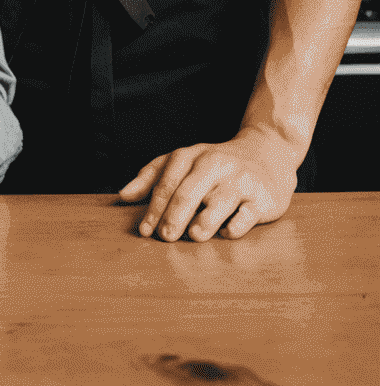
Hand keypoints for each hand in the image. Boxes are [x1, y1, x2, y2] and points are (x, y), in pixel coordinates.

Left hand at [118, 126, 300, 241]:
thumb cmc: (214, 163)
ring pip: (219, 201)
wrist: (266, 153)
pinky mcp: (262, 198)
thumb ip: (151, 177)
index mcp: (190, 156)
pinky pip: (247, 214)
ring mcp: (239, 180)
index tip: (144, 230)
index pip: (166, 182)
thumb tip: (123, 196)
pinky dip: (236, 225)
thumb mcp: (182, 162)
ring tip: (193, 236)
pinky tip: (226, 233)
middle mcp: (213, 164)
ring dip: (205, 220)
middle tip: (165, 237)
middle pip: (189, 191)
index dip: (154, 207)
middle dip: (175, 215)